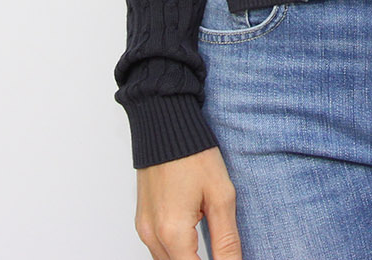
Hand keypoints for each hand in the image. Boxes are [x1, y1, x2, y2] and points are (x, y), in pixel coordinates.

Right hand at [133, 144, 239, 258]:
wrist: (165, 124)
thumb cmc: (192, 153)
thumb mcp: (221, 195)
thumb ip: (226, 239)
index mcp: (172, 232)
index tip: (229, 259)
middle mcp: (152, 235)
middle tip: (222, 252)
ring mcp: (144, 229)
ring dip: (188, 258)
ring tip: (210, 247)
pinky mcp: (142, 221)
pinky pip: (158, 250)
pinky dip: (177, 251)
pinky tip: (193, 239)